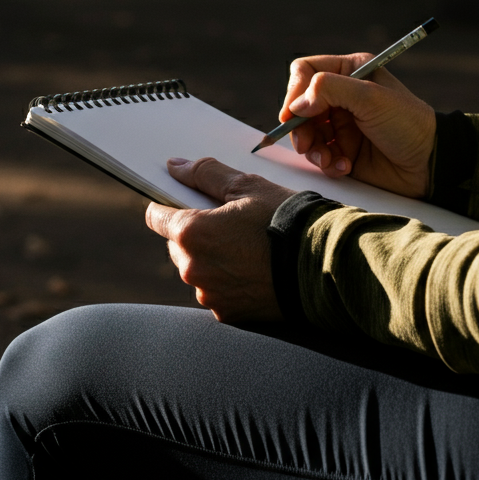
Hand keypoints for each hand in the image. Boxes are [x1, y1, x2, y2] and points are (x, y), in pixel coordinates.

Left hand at [145, 157, 294, 323]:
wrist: (323, 265)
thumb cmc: (286, 221)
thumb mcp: (247, 187)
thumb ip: (206, 174)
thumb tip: (176, 166)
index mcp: (191, 232)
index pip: (156, 217)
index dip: (170, 206)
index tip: (187, 204)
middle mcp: (192, 267)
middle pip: (178, 246)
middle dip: (196, 234)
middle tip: (232, 226)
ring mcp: (208, 293)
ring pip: (198, 270)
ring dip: (212, 260)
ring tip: (248, 249)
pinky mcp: (227, 313)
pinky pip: (216, 292)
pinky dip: (228, 282)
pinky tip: (254, 271)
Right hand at [282, 54, 435, 198]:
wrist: (430, 163)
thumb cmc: (408, 124)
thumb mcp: (370, 97)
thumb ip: (329, 90)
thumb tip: (296, 104)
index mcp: (350, 72)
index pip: (306, 72)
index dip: (294, 91)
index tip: (292, 114)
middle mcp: (342, 96)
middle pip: (299, 106)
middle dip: (300, 128)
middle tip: (306, 144)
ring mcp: (341, 124)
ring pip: (306, 133)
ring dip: (313, 149)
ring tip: (329, 160)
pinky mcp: (343, 149)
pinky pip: (320, 154)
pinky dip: (327, 163)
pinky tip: (345, 166)